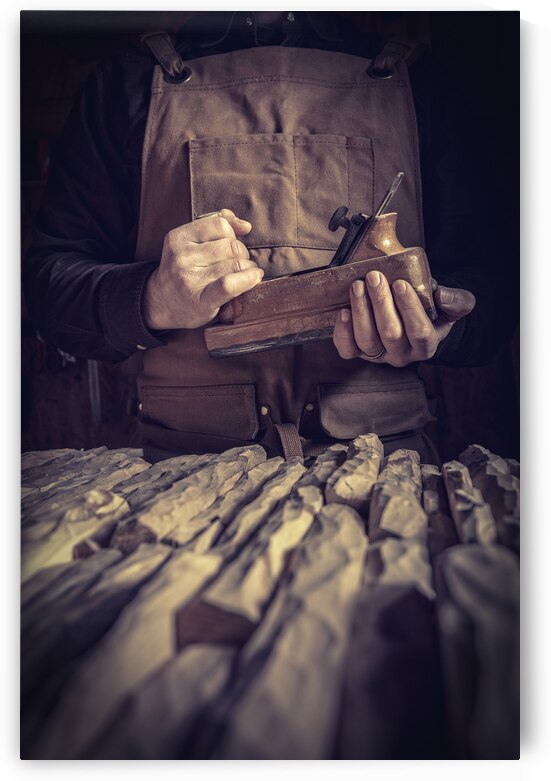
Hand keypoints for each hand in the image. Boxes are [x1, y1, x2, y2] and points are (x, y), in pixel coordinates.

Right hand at [143, 209, 263, 329]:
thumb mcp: (190, 242)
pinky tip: (254, 278)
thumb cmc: (184, 270)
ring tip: (246, 273)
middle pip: (231, 246)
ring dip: (249, 268)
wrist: (161, 304)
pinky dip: (248, 280)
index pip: (220, 225)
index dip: (232, 234)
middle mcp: (181, 257)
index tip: (231, 245)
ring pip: (236, 264)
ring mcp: (190, 279)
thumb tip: (245, 225)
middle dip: (242, 253)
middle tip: (240, 262)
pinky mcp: (201, 300)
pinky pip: (230, 285)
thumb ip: (216, 225)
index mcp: (178, 238)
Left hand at [333, 270, 475, 365]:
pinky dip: (343, 332)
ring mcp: (379, 355)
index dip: (409, 308)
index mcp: (426, 345)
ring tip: (358, 286)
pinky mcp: (359, 352)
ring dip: (361, 311)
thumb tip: (441, 295)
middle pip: (390, 334)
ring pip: (367, 340)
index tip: (401, 284)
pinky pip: (347, 350)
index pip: (419, 332)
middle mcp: (402, 355)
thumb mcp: (451, 305)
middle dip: (381, 303)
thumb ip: (456, 300)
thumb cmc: (431, 310)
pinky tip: (343, 311)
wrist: (415, 319)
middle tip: (374, 277)